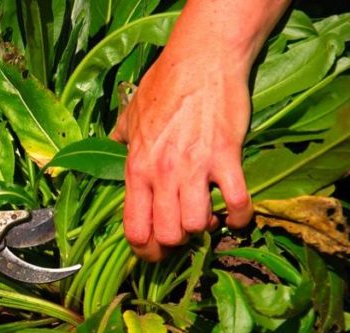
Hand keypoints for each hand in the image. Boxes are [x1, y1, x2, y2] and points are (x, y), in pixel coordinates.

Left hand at [113, 47, 252, 260]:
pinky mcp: (226, 157)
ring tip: (206, 216)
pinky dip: (240, 218)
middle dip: (174, 244)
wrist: (201, 60)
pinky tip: (236, 215)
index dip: (144, 251)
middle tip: (182, 232)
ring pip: (196, 226)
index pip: (134, 229)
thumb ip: (120, 136)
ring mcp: (195, 168)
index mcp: (137, 168)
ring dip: (203, 229)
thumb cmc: (163, 85)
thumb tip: (112, 144)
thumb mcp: (130, 113)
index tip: (155, 252)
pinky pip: (238, 204)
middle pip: (166, 236)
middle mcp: (162, 174)